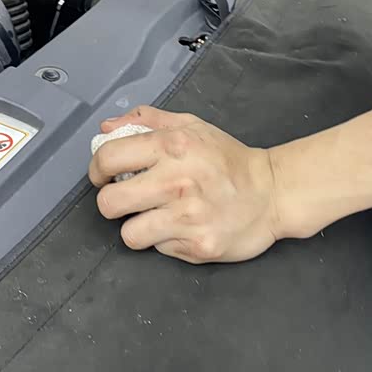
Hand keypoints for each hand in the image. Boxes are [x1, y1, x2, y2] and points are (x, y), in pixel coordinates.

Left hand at [88, 106, 282, 264]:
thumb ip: (147, 121)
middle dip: (112, 202)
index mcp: (172, 146)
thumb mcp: (191, 126)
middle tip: (126, 200)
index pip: (109, 158)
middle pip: (109, 203)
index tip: (104, 176)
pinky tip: (183, 227)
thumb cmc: (228, 159)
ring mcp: (188, 217)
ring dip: (138, 227)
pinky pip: (159, 249)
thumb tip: (106, 128)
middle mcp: (177, 181)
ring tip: (156, 217)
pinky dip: (165, 240)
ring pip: (129, 234)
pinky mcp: (198, 246)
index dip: (98, 170)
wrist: (273, 193)